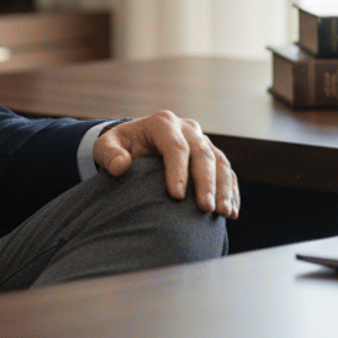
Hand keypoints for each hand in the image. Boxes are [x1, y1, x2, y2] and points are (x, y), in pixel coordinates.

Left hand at [93, 110, 239, 217]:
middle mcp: (187, 128)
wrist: (135, 144)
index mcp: (162, 123)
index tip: (176, 196)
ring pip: (220, 162)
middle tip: (205, 208)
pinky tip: (232, 212)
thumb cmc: (119, 147)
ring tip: (223, 213)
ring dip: (224, 189)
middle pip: (202, 153)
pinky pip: (227, 172)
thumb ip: (109, 154)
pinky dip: (231, 191)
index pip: (174, 146)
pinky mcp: (212, 156)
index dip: (178, 170)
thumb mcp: (105, 146)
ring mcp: (202, 141)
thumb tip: (121, 166)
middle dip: (206, 182)